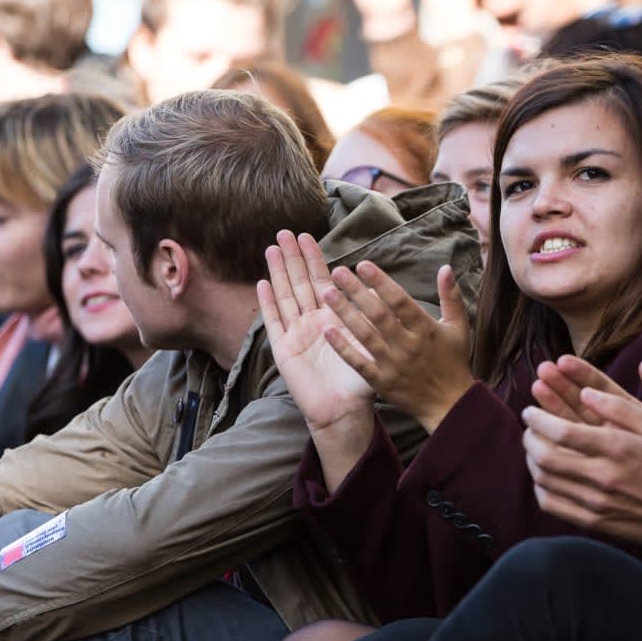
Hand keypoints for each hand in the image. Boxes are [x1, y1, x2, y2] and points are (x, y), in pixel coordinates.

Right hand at [258, 232, 374, 435]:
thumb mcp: (368, 344)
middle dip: (292, 257)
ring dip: (278, 272)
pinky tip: (262, 283)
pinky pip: (274, 322)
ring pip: (285, 296)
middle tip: (284, 231)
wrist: (344, 409)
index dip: (314, 259)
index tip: (308, 235)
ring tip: (271, 248)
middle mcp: (312, 322)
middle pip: (299, 282)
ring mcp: (295, 333)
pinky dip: (268, 303)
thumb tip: (379, 290)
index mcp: (333, 317)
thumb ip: (369, 319)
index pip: (321, 280)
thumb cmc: (360, 381)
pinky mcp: (284, 350)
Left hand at [322, 261, 473, 433]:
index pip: (400, 301)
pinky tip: (327, 331)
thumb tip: (445, 267)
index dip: (381, 282)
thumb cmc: (454, 361)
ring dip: (345, 313)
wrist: (450, 404)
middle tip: (338, 272)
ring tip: (327, 294)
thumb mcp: (459, 327)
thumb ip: (451, 296)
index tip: (363, 265)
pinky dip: (343, 348)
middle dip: (357, 291)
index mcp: (426, 329)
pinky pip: (359, 363)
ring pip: (365, 335)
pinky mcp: (382, 382)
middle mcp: (408, 346)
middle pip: (378, 315)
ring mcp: (394, 365)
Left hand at [519, 358, 641, 548]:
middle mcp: (603, 476)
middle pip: (545, 456)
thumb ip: (622, 407)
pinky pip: (551, 504)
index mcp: (618, 448)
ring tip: (533, 445)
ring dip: (531, 459)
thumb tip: (586, 392)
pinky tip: (543, 474)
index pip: (562, 430)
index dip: (538, 418)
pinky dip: (539, 486)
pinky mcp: (592, 522)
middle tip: (527, 426)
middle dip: (529, 437)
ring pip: (544, 480)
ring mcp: (595, 503)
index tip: (530, 410)